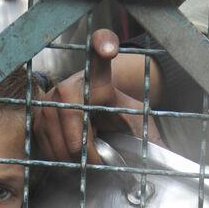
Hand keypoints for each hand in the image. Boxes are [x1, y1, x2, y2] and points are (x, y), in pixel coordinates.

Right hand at [34, 29, 164, 163]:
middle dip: (88, 151)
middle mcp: (69, 85)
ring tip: (87, 155)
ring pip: (60, 141)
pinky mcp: (36, 116)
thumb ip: (152, 141)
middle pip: (76, 125)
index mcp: (99, 81)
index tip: (109, 48)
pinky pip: (46, 146)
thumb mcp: (137, 125)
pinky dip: (60, 158)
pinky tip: (71, 153)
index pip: (99, 60)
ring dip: (75, 159)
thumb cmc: (116, 118)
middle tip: (99, 160)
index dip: (102, 47)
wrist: (93, 114)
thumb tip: (172, 160)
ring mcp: (49, 100)